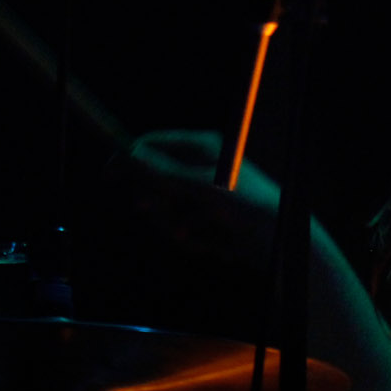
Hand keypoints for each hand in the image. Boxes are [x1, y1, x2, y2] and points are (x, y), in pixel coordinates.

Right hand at [100, 129, 283, 273]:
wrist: (280, 246)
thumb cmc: (247, 208)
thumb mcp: (201, 188)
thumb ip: (164, 172)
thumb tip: (129, 154)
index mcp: (203, 147)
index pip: (153, 144)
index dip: (130, 158)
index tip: (111, 176)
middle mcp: (200, 168)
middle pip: (153, 180)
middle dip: (156, 202)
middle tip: (160, 213)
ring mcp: (202, 195)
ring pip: (163, 210)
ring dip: (174, 226)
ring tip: (197, 233)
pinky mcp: (207, 220)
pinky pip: (180, 229)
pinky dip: (192, 239)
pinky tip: (213, 244)